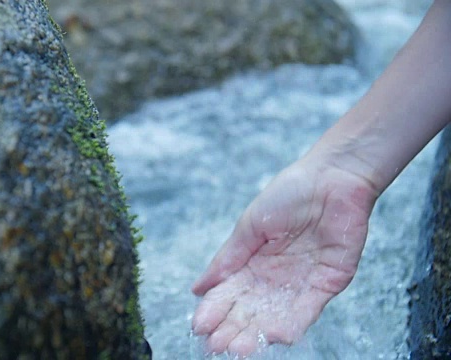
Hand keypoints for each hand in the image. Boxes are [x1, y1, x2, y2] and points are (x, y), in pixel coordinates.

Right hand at [191, 160, 376, 356]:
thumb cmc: (289, 193)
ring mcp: (301, 282)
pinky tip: (275, 337)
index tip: (199, 326)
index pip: (229, 293)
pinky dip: (293, 323)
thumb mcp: (249, 226)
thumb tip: (198, 288)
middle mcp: (274, 277)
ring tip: (239, 348)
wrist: (332, 178)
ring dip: (257, 334)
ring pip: (275, 316)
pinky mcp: (328, 283)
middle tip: (216, 346)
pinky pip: (308, 309)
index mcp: (253, 262)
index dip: (214, 310)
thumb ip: (227, 258)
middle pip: (250, 310)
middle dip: (232, 328)